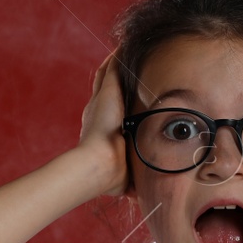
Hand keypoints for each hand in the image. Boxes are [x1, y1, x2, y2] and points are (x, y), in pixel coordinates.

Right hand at [76, 53, 128, 196]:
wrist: (98, 167)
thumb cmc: (112, 177)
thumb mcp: (126, 176)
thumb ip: (134, 181)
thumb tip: (145, 198)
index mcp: (100, 128)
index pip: (107, 110)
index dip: (113, 103)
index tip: (122, 99)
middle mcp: (96, 110)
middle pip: (104, 88)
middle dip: (114, 78)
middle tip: (125, 66)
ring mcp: (101, 100)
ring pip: (108, 75)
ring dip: (116, 63)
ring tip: (128, 49)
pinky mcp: (108, 91)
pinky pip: (113, 67)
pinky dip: (120, 55)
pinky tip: (128, 44)